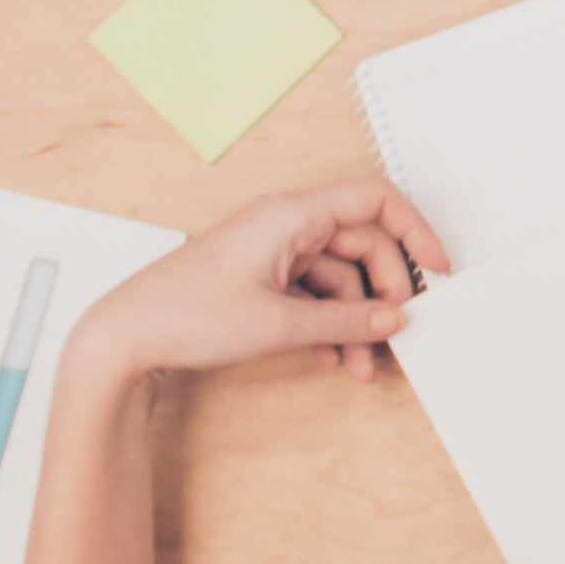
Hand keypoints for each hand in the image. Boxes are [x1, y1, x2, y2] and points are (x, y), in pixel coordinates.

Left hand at [72, 178, 441, 383]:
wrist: (127, 337)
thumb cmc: (185, 314)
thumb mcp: (279, 323)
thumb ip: (345, 321)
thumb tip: (390, 319)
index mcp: (291, 214)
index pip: (374, 199)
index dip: (415, 230)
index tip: (437, 268)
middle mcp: (285, 226)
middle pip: (361, 246)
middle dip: (382, 294)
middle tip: (392, 332)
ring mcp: (272, 253)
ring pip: (338, 279)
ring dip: (354, 322)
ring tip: (359, 364)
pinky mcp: (261, 280)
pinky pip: (313, 295)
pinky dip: (328, 325)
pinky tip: (332, 357)